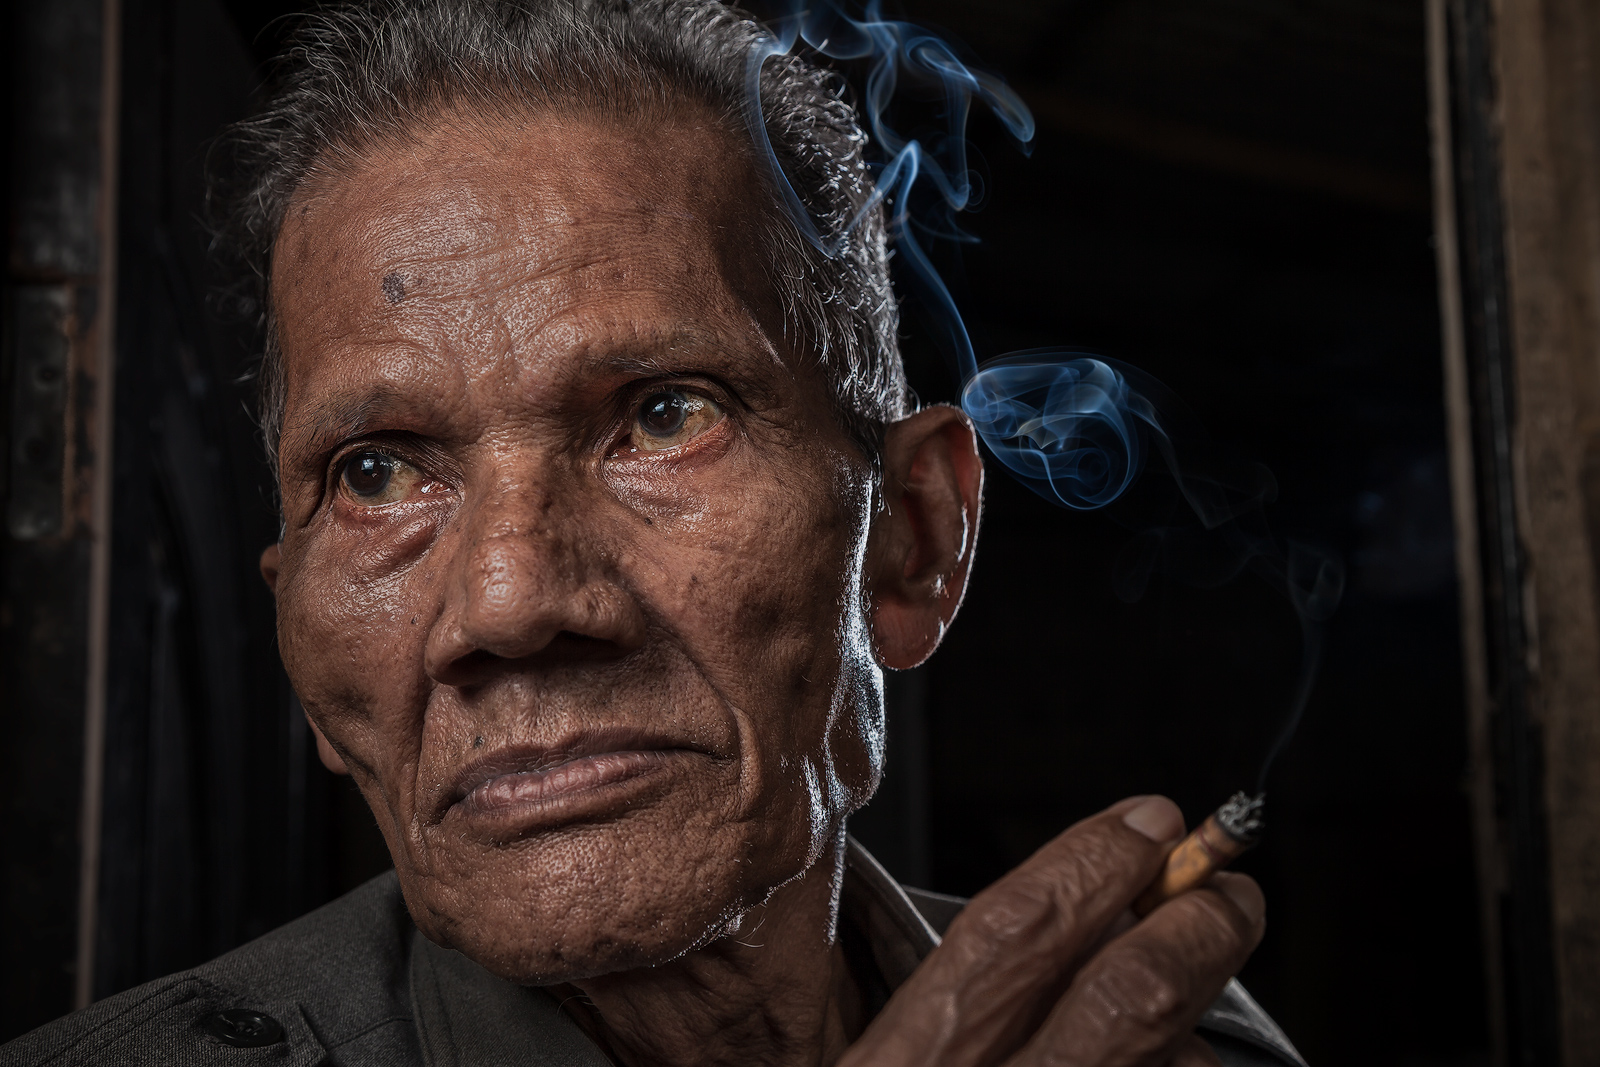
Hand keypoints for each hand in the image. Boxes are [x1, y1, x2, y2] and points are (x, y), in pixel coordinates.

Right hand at [840, 796, 1265, 1066]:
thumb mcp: (897, 1062)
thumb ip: (974, 1004)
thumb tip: (1102, 922)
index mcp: (914, 1063)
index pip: (1017, 930)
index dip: (1096, 860)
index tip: (1150, 819)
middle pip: (1133, 991)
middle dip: (1202, 921)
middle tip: (1226, 892)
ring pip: (1173, 1064)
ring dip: (1200, 1026)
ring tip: (1181, 1013)